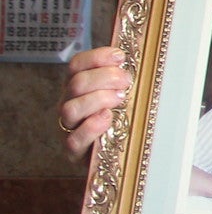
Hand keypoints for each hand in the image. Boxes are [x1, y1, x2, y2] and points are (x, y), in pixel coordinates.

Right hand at [59, 47, 130, 162]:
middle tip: (126, 81)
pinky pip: (74, 139)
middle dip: (104, 78)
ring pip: (71, 109)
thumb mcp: (123, 95)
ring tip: (120, 99)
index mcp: (79, 87)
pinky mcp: (74, 150)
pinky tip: (107, 118)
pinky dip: (91, 127)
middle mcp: (69, 103)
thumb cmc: (120, 120)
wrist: (113, 156)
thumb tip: (141, 60)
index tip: (119, 57)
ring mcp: (69, 127)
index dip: (96, 57)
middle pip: (76, 84)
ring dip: (98, 100)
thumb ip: (124, 80)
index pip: (77, 65)